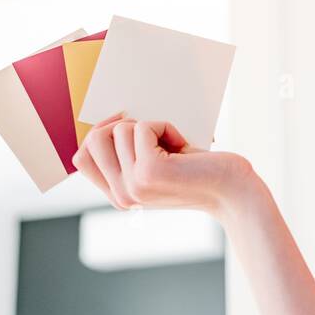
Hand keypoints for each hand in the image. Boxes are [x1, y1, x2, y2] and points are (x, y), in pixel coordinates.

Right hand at [72, 112, 255, 220]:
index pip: (80, 158)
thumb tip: (106, 119)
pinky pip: (141, 127)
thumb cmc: (201, 170)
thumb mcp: (157, 163)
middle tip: (153, 133)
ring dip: (148, 125)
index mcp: (119, 195)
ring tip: (173, 145)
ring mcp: (133, 185)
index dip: (100, 132)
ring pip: (116, 130)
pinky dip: (165, 126)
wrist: (235, 190)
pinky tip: (184, 146)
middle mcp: (122, 195)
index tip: (128, 125)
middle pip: (91, 140)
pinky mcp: (148, 172)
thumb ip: (128, 153)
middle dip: (122, 125)